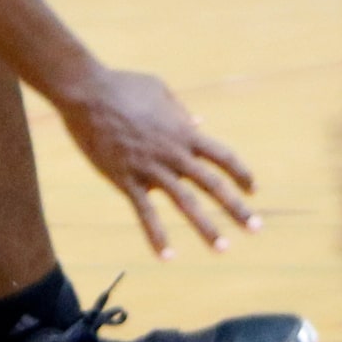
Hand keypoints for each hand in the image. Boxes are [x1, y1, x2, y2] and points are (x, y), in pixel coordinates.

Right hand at [57, 66, 259, 256]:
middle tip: (256, 228)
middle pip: (213, 184)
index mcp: (183, 132)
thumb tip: (198, 123)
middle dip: (237, 208)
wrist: (85, 92)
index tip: (253, 189)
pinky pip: (145, 212)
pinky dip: (157, 236)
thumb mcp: (158, 89)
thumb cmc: (121, 85)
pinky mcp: (125, 178)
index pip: (223, 157)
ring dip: (206, 227)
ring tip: (222, 249)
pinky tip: (167, 256)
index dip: (241, 173)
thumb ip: (180, 110)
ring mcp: (149, 167)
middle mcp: (172, 152)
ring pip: (185, 202)